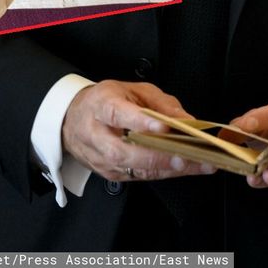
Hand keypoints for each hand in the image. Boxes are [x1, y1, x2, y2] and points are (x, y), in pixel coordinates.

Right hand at [61, 80, 214, 181]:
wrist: (74, 118)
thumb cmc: (108, 101)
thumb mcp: (135, 91)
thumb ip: (162, 105)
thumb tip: (187, 121)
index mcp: (102, 105)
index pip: (118, 114)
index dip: (140, 122)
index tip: (164, 128)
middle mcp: (96, 133)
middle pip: (121, 150)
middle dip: (155, 156)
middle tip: (184, 155)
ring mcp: (99, 157)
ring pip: (129, 167)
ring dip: (164, 168)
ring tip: (194, 164)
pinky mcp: (107, 173)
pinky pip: (136, 177)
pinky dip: (162, 174)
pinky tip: (183, 169)